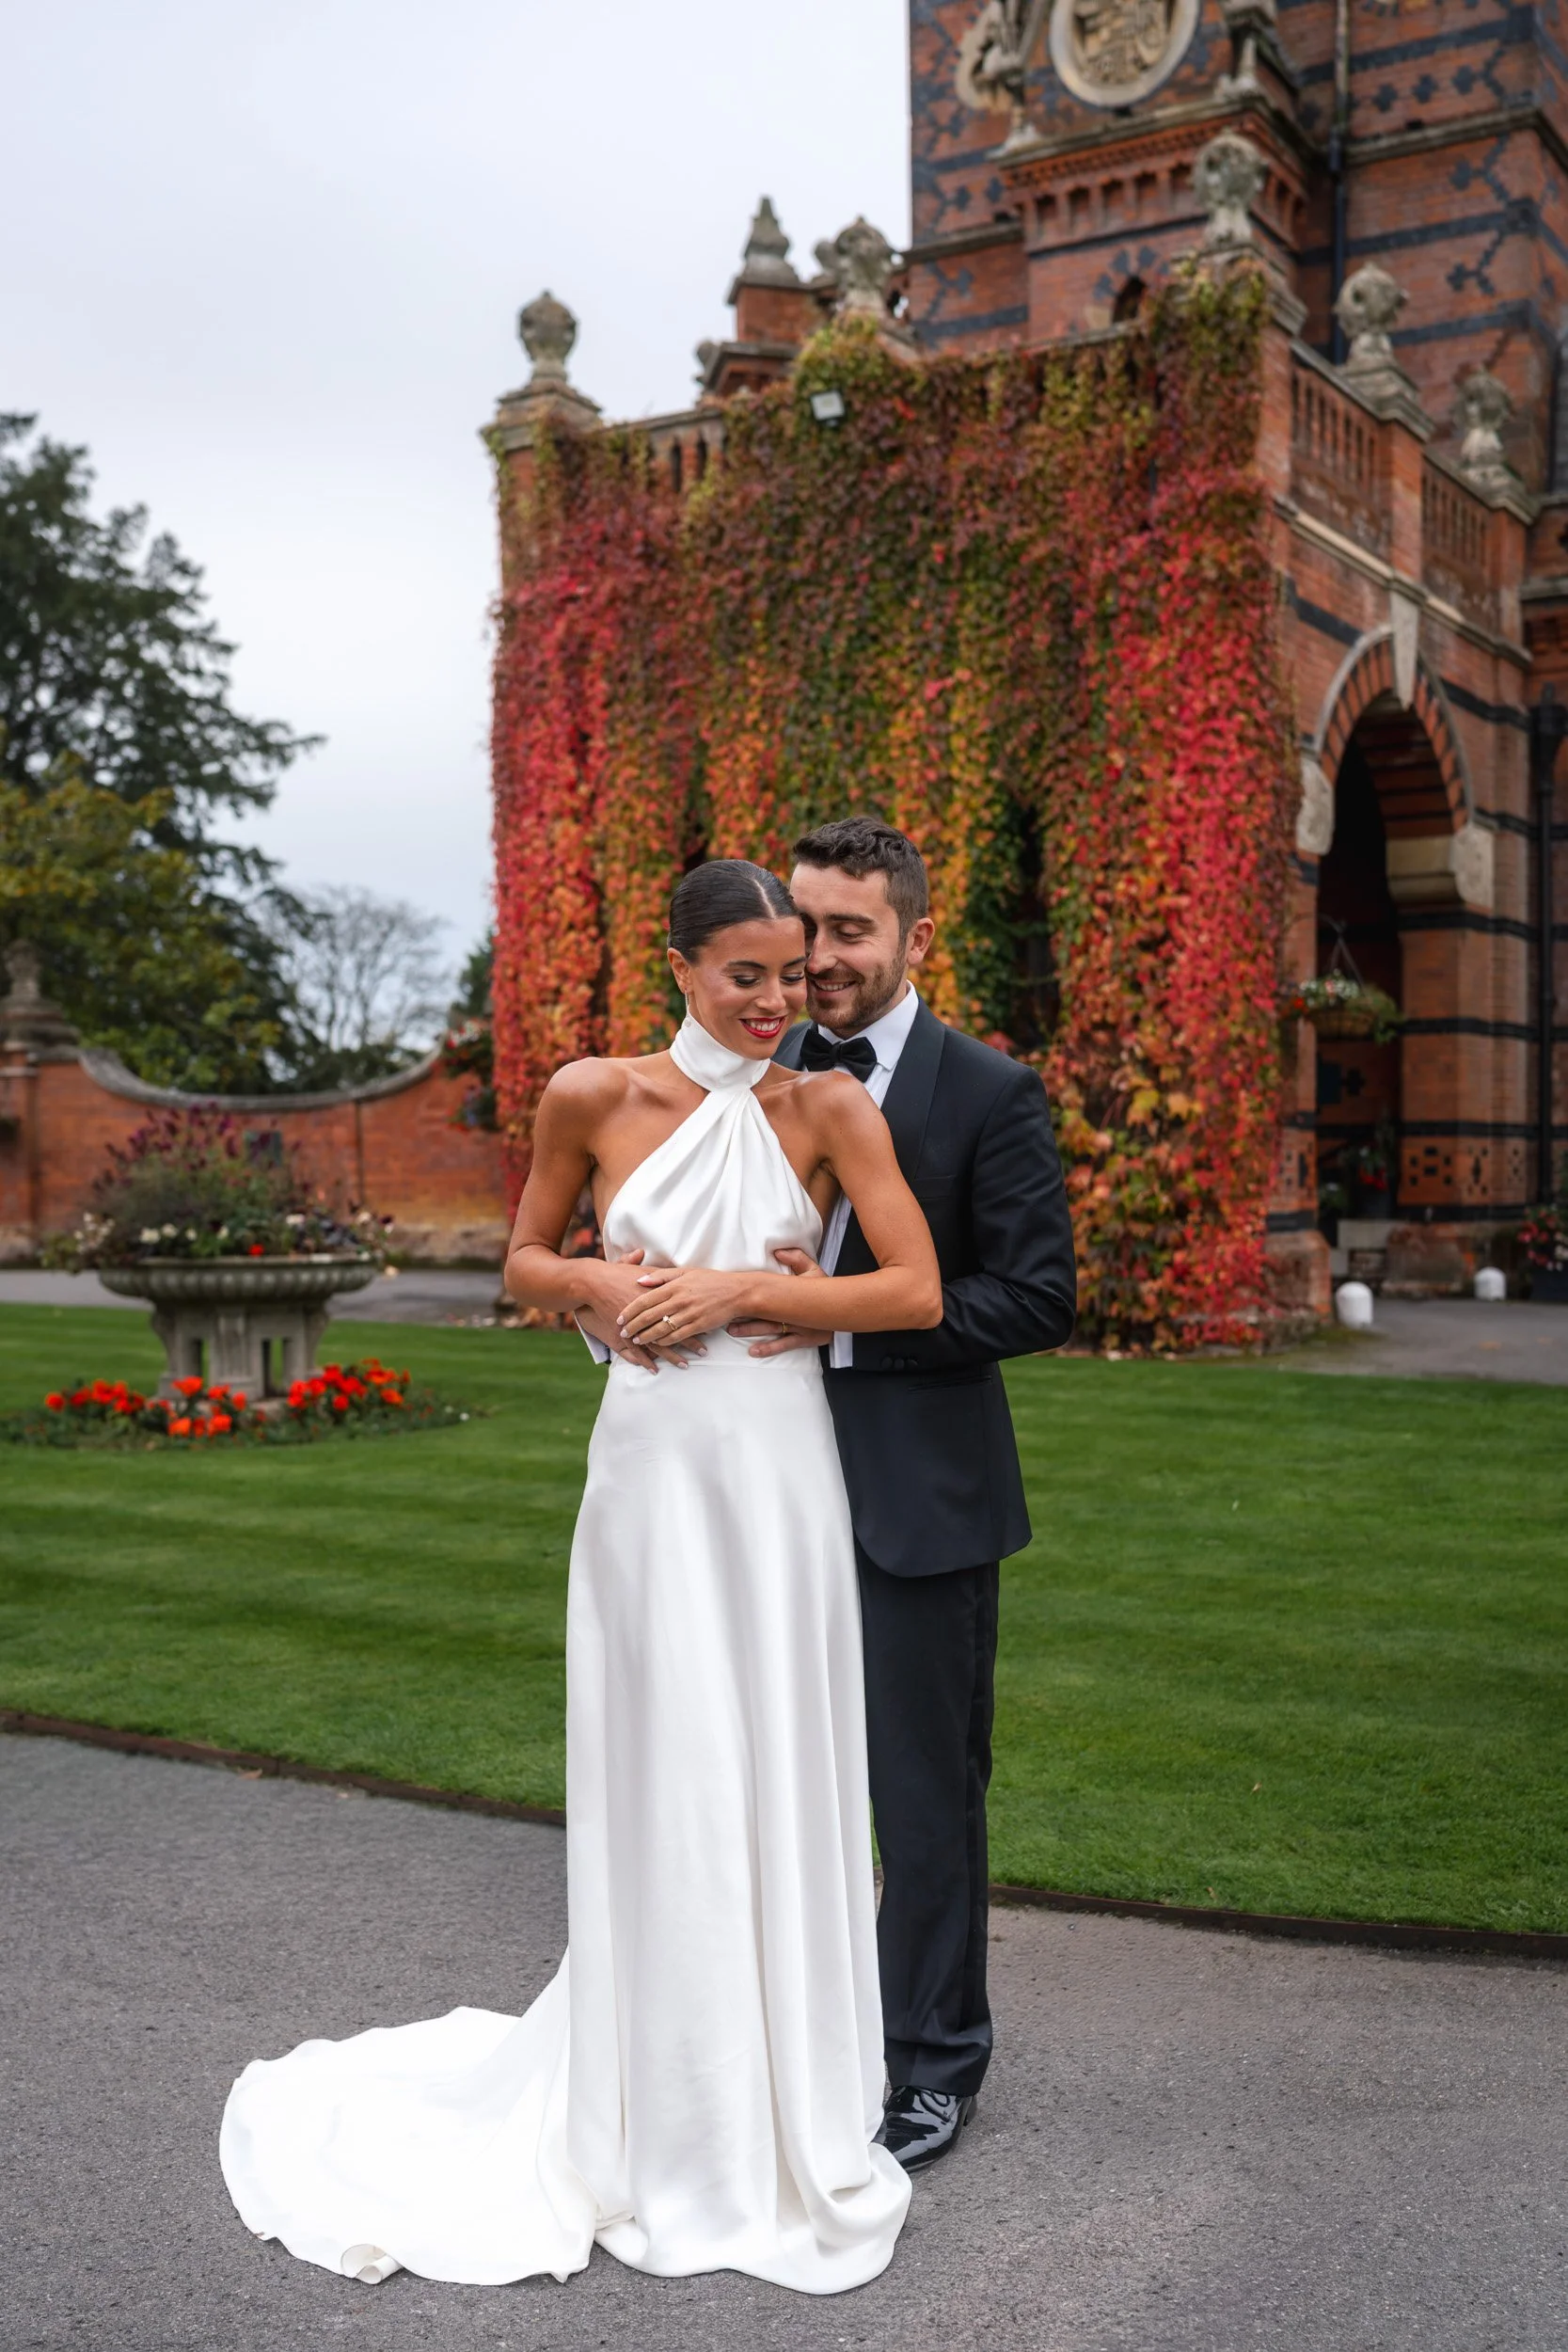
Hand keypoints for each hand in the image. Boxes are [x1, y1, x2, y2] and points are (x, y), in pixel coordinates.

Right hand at [581, 1252, 699, 1369]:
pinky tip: (655, 1370)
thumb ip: (657, 1271)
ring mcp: (635, 1325)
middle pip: (672, 1330)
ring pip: (656, 1344)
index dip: (694, 1320)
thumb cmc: (618, 1274)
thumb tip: (681, 1269)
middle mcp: (649, 1313)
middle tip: (703, 1352)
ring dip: (671, 1356)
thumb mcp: (641, 1270)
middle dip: (689, 1342)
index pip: (681, 1312)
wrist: (594, 1282)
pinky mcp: (622, 1333)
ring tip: (685, 1365)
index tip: (709, 1328)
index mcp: (657, 1297)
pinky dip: (646, 1361)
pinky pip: (635, 1351)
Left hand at [618, 1264, 758, 1347]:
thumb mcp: (686, 1271)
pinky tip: (656, 1344)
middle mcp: (679, 1300)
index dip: (630, 1311)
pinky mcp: (699, 1325)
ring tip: (635, 1340)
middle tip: (622, 1332)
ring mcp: (689, 1313)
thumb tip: (639, 1280)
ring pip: (661, 1328)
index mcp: (674, 1286)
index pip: (645, 1300)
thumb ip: (662, 1275)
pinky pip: (677, 1336)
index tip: (620, 1318)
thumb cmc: (710, 1280)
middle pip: (649, 1316)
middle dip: (633, 1326)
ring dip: (646, 1336)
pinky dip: (664, 1342)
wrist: (736, 1292)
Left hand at [727, 1248, 832, 1357]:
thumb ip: (797, 1258)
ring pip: (772, 1328)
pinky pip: (786, 1344)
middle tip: (727, 1316)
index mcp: (795, 1293)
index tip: (735, 1295)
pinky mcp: (807, 1339)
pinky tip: (754, 1351)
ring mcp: (801, 1326)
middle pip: (767, 1312)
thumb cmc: (825, 1288)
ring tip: (733, 1330)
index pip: (770, 1293)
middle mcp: (797, 1310)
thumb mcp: (814, 1270)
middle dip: (746, 1314)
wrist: (847, 1307)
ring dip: (751, 1330)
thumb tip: (777, 1251)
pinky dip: (769, 1348)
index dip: (752, 1295)